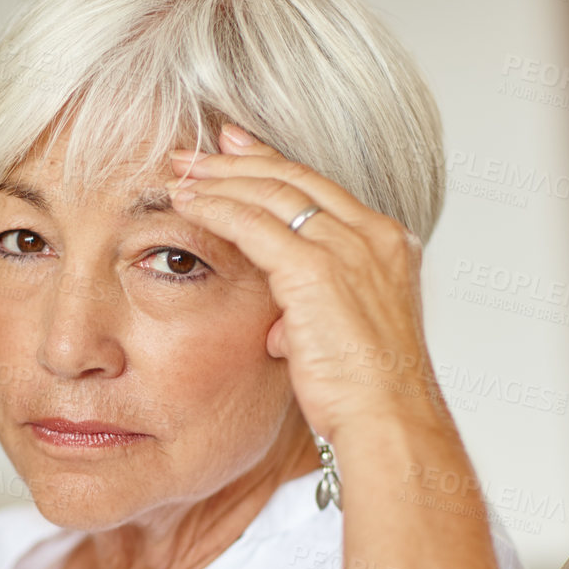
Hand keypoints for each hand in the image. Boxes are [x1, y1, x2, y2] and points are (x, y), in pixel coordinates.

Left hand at [166, 124, 440, 443]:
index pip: (321, 189)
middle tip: (198, 149)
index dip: (274, 165)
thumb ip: (312, 321)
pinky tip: (185, 202)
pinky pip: (253, 225)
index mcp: (388, 247)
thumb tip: (283, 328)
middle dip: (240, 159)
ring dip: (220, 179)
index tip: (237, 149)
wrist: (388, 420)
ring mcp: (348, 250)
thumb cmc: (367, 396)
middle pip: (296, 179)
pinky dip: (215, 208)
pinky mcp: (316, 271)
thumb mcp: (343, 343)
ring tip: (180, 171)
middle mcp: (373, 237)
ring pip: (272, 194)